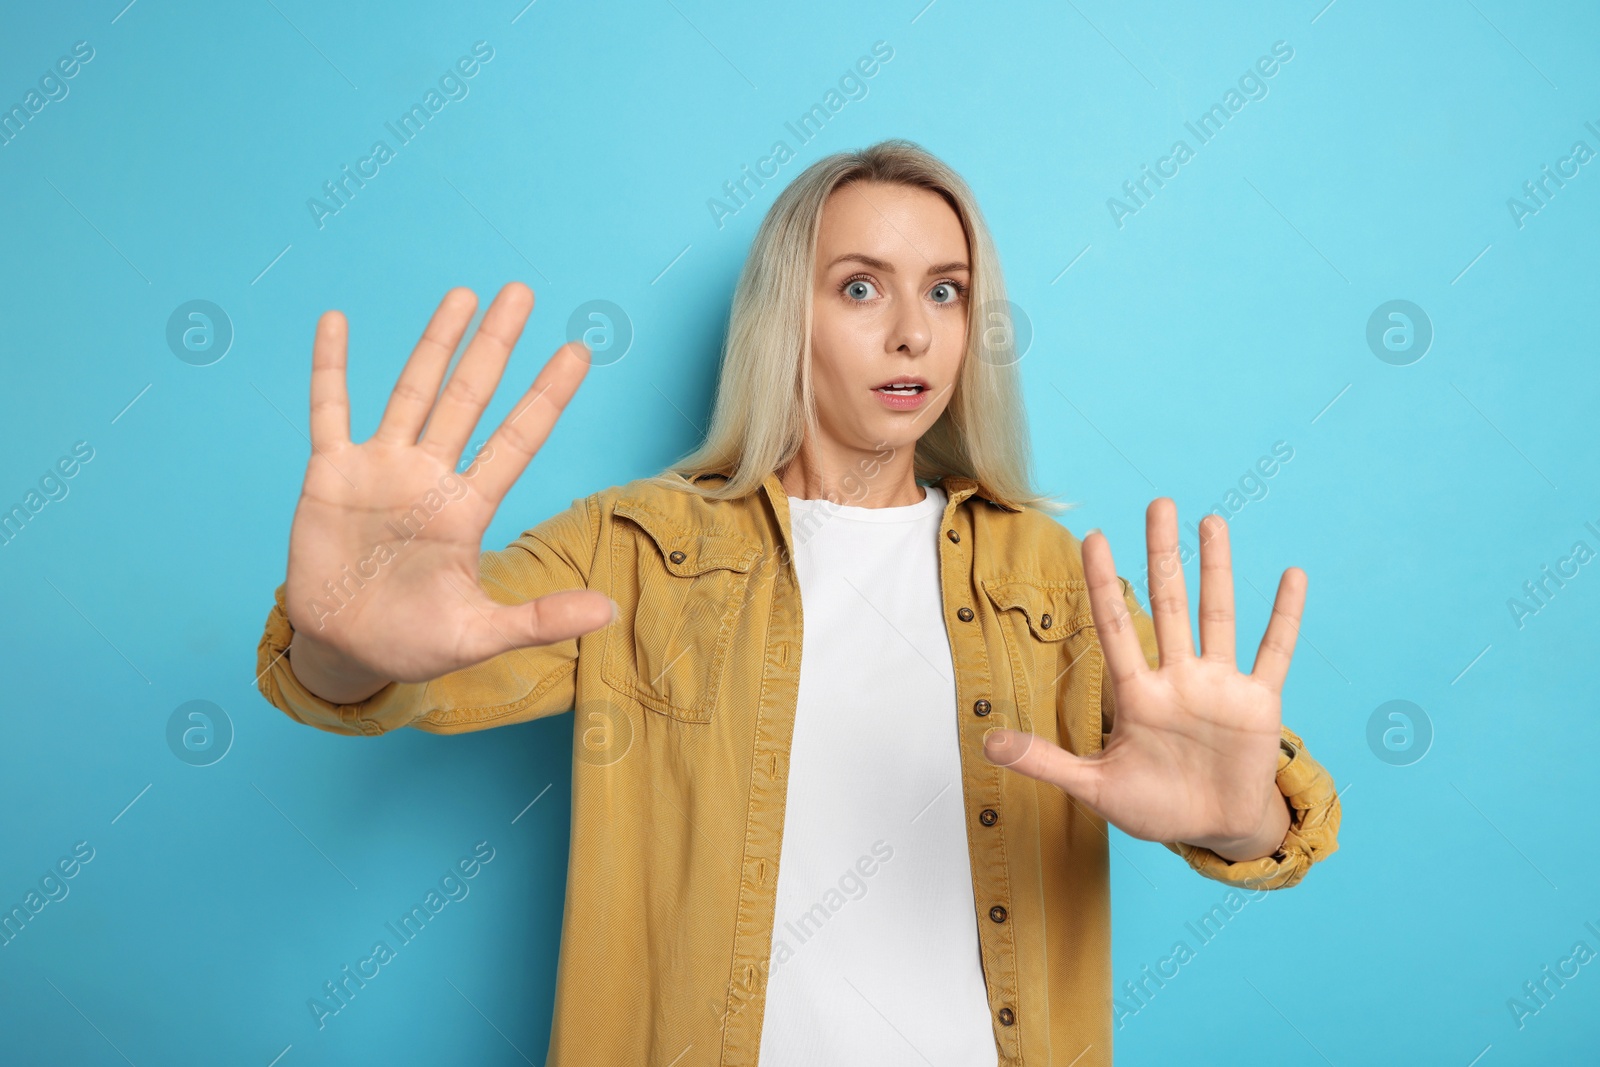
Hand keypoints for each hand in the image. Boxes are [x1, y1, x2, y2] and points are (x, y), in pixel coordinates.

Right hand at [284, 283, 614, 694]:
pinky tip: (336, 322)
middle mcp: (430, 477)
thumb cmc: (414, 641)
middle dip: (495, 346)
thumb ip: (539, 619)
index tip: (578, 351)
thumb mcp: (480, 636)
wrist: (344, 651)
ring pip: (412, 392)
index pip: (517, 439)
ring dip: (434, 342)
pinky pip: (328, 412)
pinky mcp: (330, 476)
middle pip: (470, 397)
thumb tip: (609, 613)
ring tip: (463, 294)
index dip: (546, 396)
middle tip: (522, 292)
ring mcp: (381, 470)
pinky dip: (330, 369)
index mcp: (468, 508)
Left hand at [982, 500, 1302, 861]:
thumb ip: (1046, 763)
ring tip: (1212, 522)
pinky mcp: (1259, 704)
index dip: (1103, 584)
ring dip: (1218, 570)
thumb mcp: (1096, 787)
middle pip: (1169, 604)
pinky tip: (1293, 576)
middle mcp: (1177, 679)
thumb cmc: (1155, 806)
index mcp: (1137, 696)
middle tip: (1159, 504)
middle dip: (1163, 555)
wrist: (1214, 832)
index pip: (1115, 628)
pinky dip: (1285, 618)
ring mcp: (1219, 687)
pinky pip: (1275, 654)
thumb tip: (986, 745)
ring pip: (1218, 616)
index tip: (1093, 538)